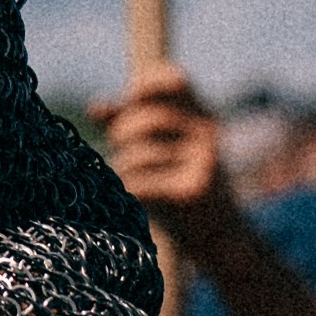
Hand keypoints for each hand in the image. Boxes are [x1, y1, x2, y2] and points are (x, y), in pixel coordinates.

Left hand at [87, 63, 244, 270]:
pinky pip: (143, 182)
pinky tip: (130, 194)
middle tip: (115, 147)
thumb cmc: (180, 185)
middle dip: (121, 132)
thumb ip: (129, 126)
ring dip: (121, 166)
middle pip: (149, 118)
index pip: (176, 79)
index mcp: (202, 115)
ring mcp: (206, 161)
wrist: (220, 237)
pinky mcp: (196, 191)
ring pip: (141, 153)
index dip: (146, 85)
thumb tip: (95, 108)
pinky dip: (128, 189)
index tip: (130, 101)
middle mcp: (209, 132)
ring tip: (124, 177)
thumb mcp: (160, 150)